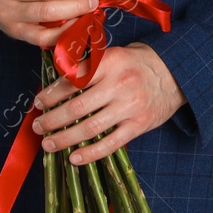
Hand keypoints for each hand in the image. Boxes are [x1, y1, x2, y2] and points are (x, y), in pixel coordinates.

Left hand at [31, 42, 186, 163]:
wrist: (175, 72)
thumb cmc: (138, 63)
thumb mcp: (115, 55)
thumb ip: (90, 67)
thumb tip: (56, 85)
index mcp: (111, 62)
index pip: (73, 80)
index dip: (51, 94)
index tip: (38, 103)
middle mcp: (119, 84)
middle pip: (77, 107)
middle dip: (51, 120)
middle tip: (37, 126)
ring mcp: (130, 106)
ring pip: (90, 127)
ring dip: (64, 138)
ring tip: (48, 144)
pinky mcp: (139, 124)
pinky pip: (110, 144)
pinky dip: (90, 153)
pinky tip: (74, 157)